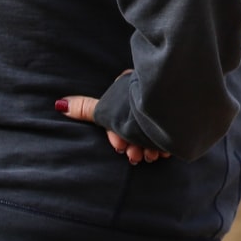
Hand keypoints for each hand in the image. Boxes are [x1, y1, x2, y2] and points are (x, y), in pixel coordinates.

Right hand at [55, 93, 169, 163]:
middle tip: (135, 156)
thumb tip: (60, 104)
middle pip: (133, 124)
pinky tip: (162, 152)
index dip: (115, 133)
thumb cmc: (137, 111)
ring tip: (150, 155)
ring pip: (151, 130)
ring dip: (147, 148)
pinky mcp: (180, 115)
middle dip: (132, 144)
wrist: (174, 113)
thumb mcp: (107, 111)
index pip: (116, 113)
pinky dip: (163, 145)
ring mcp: (165, 103)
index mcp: (130, 84)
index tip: (119, 146)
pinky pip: (169, 131)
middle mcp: (148, 90)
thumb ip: (86, 109)